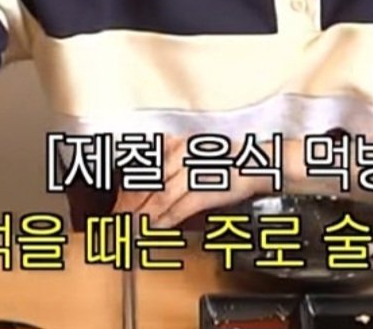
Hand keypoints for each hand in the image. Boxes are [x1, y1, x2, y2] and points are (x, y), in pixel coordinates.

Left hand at [112, 136, 275, 228]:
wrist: (256, 164)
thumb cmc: (225, 161)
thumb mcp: (193, 153)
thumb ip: (169, 164)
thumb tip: (142, 182)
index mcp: (178, 143)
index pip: (143, 168)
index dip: (126, 189)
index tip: (116, 206)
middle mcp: (183, 153)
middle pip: (147, 182)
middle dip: (129, 205)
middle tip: (116, 222)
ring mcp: (194, 170)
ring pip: (159, 196)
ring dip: (142, 216)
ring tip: (130, 230)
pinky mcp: (206, 189)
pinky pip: (179, 208)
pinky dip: (164, 221)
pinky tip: (154, 230)